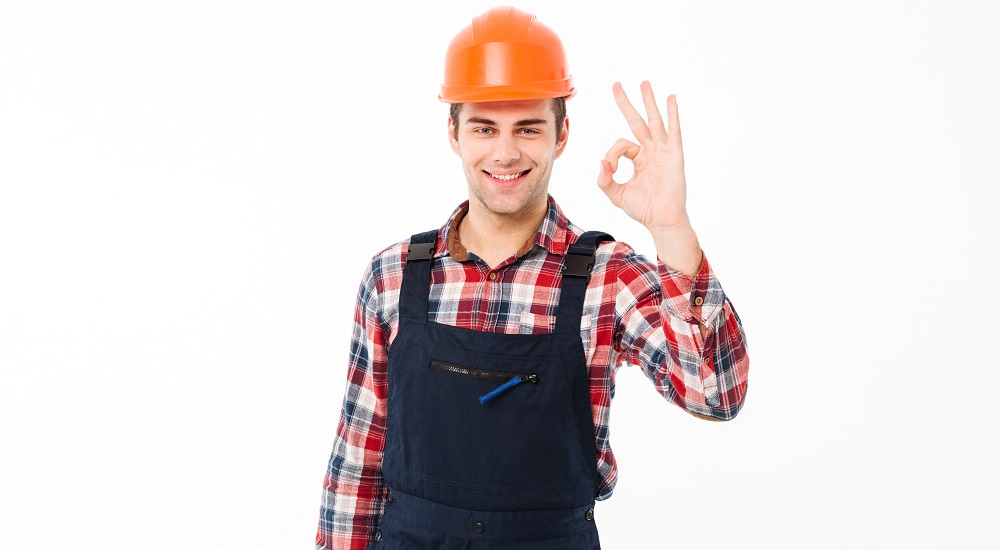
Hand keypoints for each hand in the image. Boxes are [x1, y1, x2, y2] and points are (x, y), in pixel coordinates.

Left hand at [597, 81, 689, 231]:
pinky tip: (671, 99)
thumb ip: (604, 179)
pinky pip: (673, 131)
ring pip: (654, 121)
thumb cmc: (642, 208)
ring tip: (643, 83)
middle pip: (637, 121)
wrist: (661, 220)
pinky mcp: (674, 155)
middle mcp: (651, 151)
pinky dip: (672, 115)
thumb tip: (601, 162)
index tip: (610, 168)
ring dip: (648, 101)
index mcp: (637, 159)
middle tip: (616, 84)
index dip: (612, 154)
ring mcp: (663, 151)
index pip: (621, 144)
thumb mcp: (616, 194)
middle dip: (626, 103)